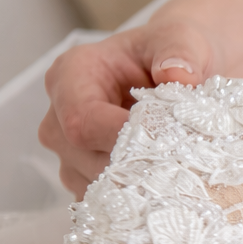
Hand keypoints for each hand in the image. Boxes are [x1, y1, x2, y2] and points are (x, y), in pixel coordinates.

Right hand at [39, 21, 214, 197]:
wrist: (182, 70)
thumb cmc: (175, 53)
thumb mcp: (182, 41)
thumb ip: (180, 53)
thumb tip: (177, 74)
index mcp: (72, 75)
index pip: (80, 121)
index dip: (122, 140)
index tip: (167, 146)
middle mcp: (59, 113)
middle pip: (83, 158)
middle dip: (133, 168)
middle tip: (181, 165)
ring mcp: (69, 150)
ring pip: (92, 186)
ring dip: (136, 187)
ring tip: (175, 173)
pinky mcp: (86, 175)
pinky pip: (103, 202)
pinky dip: (134, 202)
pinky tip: (164, 190)